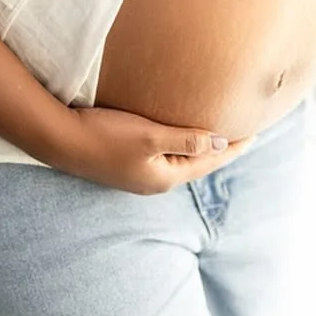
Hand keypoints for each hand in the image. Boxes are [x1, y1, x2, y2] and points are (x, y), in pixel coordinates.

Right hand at [52, 105, 256, 194]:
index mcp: (165, 178)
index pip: (210, 162)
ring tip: (216, 136)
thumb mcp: (151, 136)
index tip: (255, 133)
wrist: (60, 140)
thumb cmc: (106, 135)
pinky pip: (163, 157)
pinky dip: (179, 147)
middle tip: (242, 134)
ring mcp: (138, 177)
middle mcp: (154, 182)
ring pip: (180, 161)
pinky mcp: (125, 166)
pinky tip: (178, 138)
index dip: (234, 147)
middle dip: (220, 151)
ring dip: (199, 149)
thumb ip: (187, 141)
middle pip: (198, 165)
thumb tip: (221, 144)